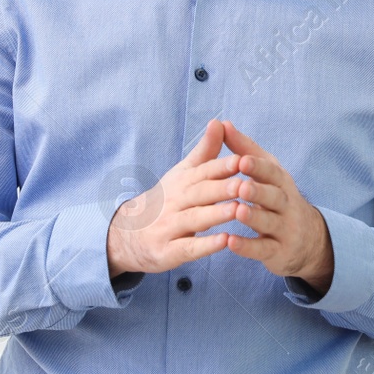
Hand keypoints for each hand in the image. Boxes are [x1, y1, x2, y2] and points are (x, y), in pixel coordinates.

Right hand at [106, 119, 243, 277]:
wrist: (128, 234)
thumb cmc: (167, 200)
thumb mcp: (183, 174)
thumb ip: (205, 152)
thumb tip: (219, 122)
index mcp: (182, 181)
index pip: (204, 171)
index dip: (223, 166)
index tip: (243, 160)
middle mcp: (175, 201)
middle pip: (200, 193)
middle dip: (222, 188)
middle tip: (245, 184)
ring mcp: (170, 226)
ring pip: (195, 219)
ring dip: (216, 214)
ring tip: (238, 209)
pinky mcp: (168, 251)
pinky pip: (188, 247)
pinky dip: (206, 245)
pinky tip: (225, 241)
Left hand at [220, 121, 333, 293]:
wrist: (306, 240)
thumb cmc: (277, 199)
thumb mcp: (266, 173)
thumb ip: (244, 149)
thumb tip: (222, 123)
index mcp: (281, 182)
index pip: (272, 172)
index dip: (258, 167)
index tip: (241, 160)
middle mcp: (287, 204)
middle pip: (274, 196)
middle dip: (259, 190)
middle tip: (241, 186)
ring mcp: (284, 229)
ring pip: (270, 222)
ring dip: (254, 217)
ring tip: (237, 211)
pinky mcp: (278, 251)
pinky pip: (263, 249)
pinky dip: (248, 246)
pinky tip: (231, 242)